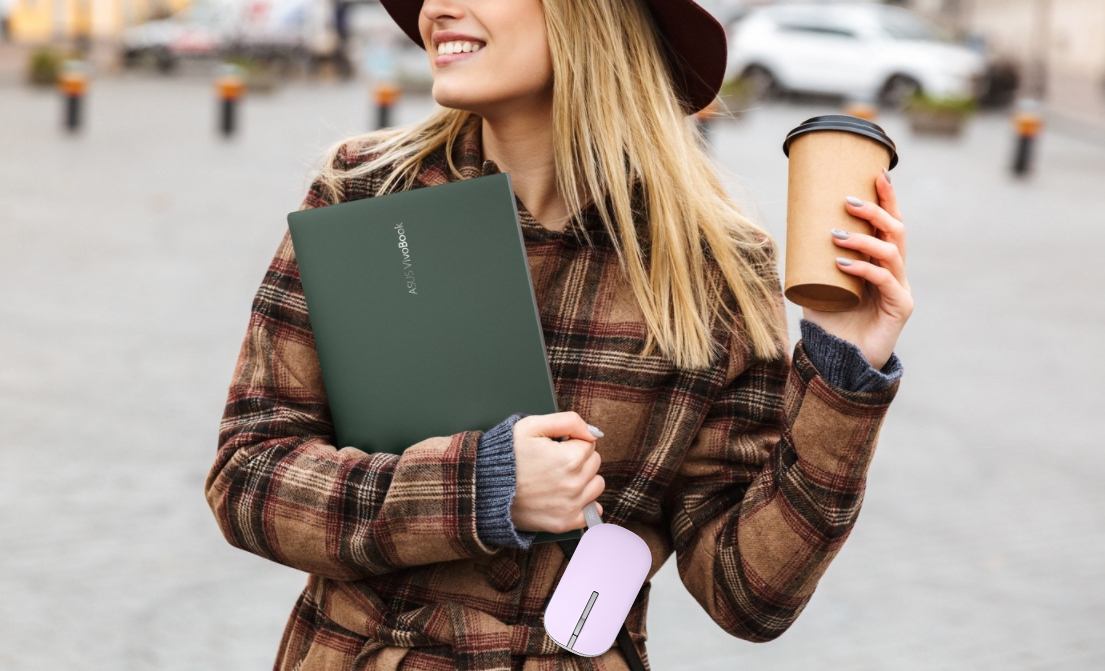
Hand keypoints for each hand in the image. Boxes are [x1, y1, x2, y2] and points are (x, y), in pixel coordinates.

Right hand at [510, 412, 604, 533]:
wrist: (484, 488)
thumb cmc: (506, 455)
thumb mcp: (530, 425)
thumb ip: (568, 421)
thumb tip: (593, 431)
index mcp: (569, 458)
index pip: (590, 443)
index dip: (571, 442)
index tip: (554, 447)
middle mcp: (574, 483)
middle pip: (594, 463)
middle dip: (578, 459)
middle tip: (553, 462)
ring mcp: (570, 505)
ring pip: (596, 485)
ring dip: (584, 480)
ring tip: (558, 479)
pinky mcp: (564, 522)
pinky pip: (591, 513)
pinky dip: (584, 505)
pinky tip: (567, 498)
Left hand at [803, 169, 913, 369]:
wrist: (840, 362)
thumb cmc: (829, 321)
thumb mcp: (816, 284)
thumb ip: (810, 261)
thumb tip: (786, 230)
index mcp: (880, 262)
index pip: (889, 224)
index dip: (887, 198)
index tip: (876, 173)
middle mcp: (895, 271)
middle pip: (896, 231)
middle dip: (876, 210)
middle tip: (848, 200)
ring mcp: (900, 288)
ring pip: (892, 251)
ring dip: (864, 238)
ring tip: (836, 234)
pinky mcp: (900, 307)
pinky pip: (885, 280)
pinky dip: (864, 268)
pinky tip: (843, 263)